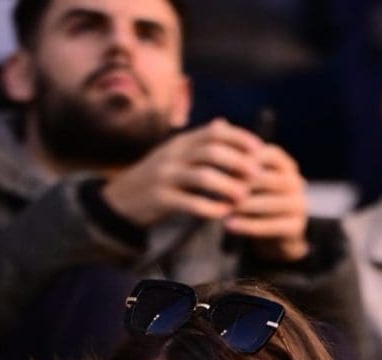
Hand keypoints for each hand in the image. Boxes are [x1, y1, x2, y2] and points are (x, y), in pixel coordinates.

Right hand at [101, 118, 264, 227]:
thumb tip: (223, 123)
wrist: (121, 200)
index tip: (259, 149)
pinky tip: (223, 214)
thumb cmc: (156, 178)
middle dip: (237, 162)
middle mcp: (173, 154)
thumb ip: (199, 141)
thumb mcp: (175, 153)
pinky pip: (189, 202)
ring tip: (243, 196)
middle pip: (211, 151)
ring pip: (202, 176)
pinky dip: (209, 208)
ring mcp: (165, 176)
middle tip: (257, 174)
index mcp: (181, 142)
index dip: (239, 138)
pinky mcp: (160, 199)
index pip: (214, 132)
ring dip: (226, 186)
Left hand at [223, 143, 309, 261]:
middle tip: (220, 189)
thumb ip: (236, 154)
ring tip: (222, 208)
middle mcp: (296, 181)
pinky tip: (229, 224)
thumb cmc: (254, 196)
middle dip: (244, 184)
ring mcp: (299, 204)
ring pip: (271, 202)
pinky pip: (271, 225)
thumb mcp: (246, 174)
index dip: (248, 158)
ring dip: (245, 206)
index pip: (269, 154)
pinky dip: (248, 225)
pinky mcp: (296, 226)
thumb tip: (219, 122)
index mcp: (285, 164)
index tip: (223, 164)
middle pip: (270, 179)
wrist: (274, 231)